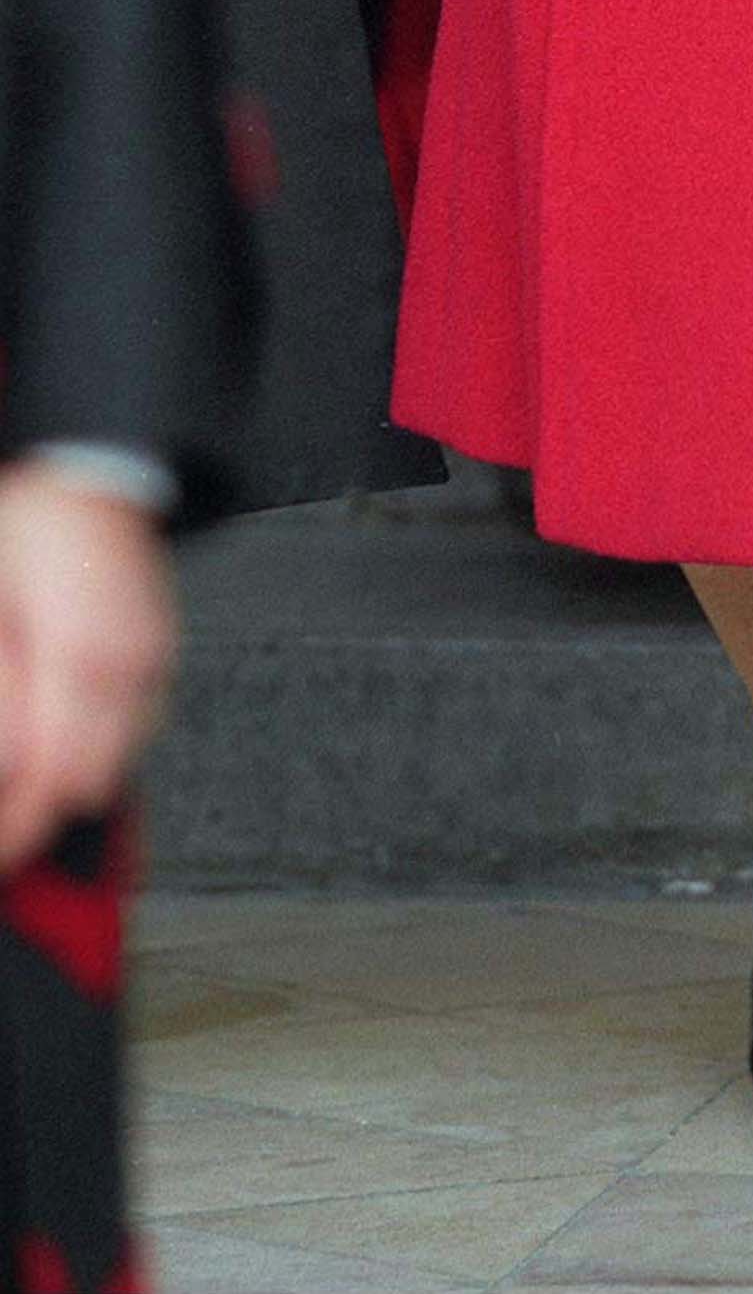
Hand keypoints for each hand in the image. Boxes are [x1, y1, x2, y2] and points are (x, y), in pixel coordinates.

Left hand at [0, 464, 176, 871]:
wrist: (93, 475)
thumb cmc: (31, 528)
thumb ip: (5, 692)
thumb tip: (11, 764)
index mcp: (80, 654)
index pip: (52, 778)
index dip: (19, 828)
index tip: (2, 851)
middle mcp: (127, 665)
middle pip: (88, 781)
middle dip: (40, 811)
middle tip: (8, 825)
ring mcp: (152, 660)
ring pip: (119, 760)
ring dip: (72, 778)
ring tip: (28, 777)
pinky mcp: (162, 654)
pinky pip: (140, 725)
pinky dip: (104, 743)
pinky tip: (72, 734)